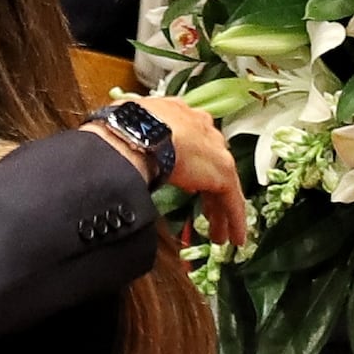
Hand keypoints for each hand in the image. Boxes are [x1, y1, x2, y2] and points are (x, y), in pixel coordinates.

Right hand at [134, 89, 247, 256]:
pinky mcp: (223, 172)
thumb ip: (132, 142)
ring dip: (221, 212)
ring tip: (219, 234)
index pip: (192, 143)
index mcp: (179, 115)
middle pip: (211, 166)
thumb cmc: (123, 128)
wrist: (138, 132)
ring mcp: (215, 151)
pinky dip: (234, 221)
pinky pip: (233, 201)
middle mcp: (202, 129)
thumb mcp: (127, 129)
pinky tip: (234, 238)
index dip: (191, 165)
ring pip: (223, 186)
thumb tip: (119, 154)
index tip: (190, 184)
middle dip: (210, 191)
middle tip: (207, 213)